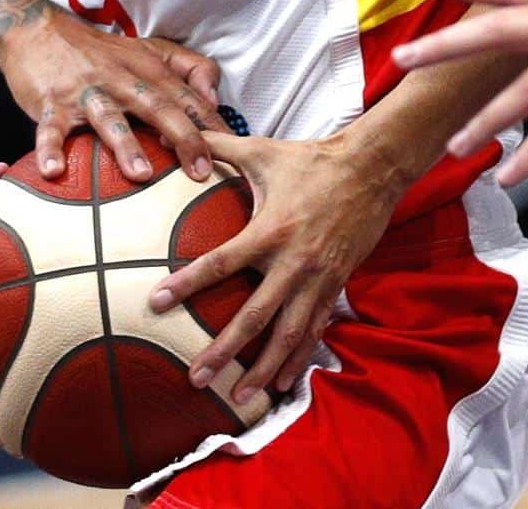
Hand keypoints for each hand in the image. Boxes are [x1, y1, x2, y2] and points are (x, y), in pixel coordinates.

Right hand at [0, 17, 224, 182]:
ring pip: (108, 118)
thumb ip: (188, 68)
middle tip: (201, 171)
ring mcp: (86, 92)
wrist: (38, 29)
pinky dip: (50, 149)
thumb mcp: (148, 49)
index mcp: (148, 69)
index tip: (235, 153)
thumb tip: (214, 99)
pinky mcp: (51, 103)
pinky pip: (50, 129)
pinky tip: (53, 172)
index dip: (212, 124)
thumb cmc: (100, 51)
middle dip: (182, 137)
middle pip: (158, 106)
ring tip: (141, 174)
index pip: (187, 98)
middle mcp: (121, 79)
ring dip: (125, 145)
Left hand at [147, 131, 397, 406]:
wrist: (371, 170)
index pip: (220, 262)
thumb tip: (178, 131)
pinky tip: (280, 382)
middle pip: (254, 316)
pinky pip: (314, 329)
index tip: (156, 302)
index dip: (187, 283)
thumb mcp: (261, 150)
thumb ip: (217, 145)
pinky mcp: (335, 285)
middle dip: (224, 350)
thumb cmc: (311, 160)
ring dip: (262, 368)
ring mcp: (317, 279)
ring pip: (288, 334)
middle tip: (196, 377)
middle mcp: (293, 262)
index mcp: (269, 229)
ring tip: (239, 396)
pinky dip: (298, 358)